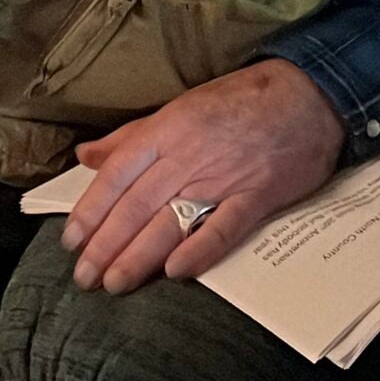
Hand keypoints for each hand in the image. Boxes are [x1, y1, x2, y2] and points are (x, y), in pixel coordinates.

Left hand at [60, 59, 345, 294]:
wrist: (308, 96)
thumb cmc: (240, 101)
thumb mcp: (180, 108)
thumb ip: (132, 137)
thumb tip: (88, 156)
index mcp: (166, 131)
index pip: (117, 176)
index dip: (91, 211)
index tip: (71, 241)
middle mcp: (188, 156)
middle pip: (137, 205)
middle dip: (106, 245)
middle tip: (85, 278)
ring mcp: (223, 177)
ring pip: (170, 221)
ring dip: (139, 256)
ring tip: (116, 284)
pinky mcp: (258, 196)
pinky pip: (224, 227)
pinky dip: (199, 250)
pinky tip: (176, 272)